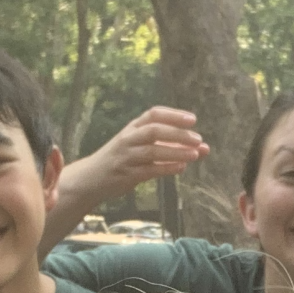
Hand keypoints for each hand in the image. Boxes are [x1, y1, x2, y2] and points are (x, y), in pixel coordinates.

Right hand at [60, 106, 208, 209]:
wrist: (92, 178)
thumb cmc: (122, 159)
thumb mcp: (139, 145)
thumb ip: (167, 145)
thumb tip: (201, 147)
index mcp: (133, 128)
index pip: (154, 114)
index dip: (174, 115)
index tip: (193, 120)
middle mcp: (129, 139)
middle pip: (154, 130)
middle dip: (178, 133)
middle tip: (198, 139)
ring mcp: (127, 157)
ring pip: (152, 150)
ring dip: (175, 151)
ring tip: (194, 154)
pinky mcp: (127, 174)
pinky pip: (149, 170)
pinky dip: (166, 168)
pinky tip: (181, 167)